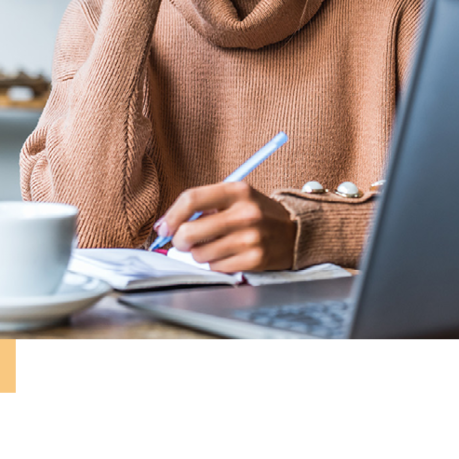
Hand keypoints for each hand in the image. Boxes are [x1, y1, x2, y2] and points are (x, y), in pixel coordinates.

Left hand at [154, 182, 297, 272]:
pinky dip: (216, 264)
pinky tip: (228, 256)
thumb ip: (205, 206)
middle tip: (184, 242)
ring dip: (200, 254)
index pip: (192, 198)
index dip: (171, 216)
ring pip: (200, 254)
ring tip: (214, 247)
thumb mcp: (236, 197)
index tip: (163, 227)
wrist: (295, 231)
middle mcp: (245, 213)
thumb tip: (167, 226)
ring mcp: (250, 238)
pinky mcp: (254, 260)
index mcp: (237, 190)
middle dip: (180, 241)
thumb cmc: (256, 214)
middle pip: (190, 231)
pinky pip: (216, 268)